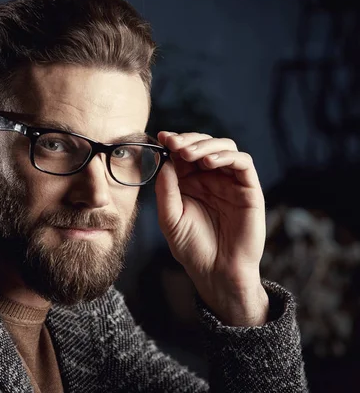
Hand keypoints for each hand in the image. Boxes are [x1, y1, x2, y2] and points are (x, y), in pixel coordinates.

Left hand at [155, 132, 268, 325]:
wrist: (216, 272)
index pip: (183, 153)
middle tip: (175, 144)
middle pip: (203, 144)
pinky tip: (209, 162)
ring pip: (224, 147)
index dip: (174, 142)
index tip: (162, 137)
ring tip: (189, 154)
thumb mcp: (170, 218)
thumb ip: (166, 190)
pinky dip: (226, 156)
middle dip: (188, 140)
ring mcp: (230, 182)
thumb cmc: (192, 248)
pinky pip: (242, 163)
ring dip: (205, 145)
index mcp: (189, 182)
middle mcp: (210, 178)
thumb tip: (165, 161)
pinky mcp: (249, 189)